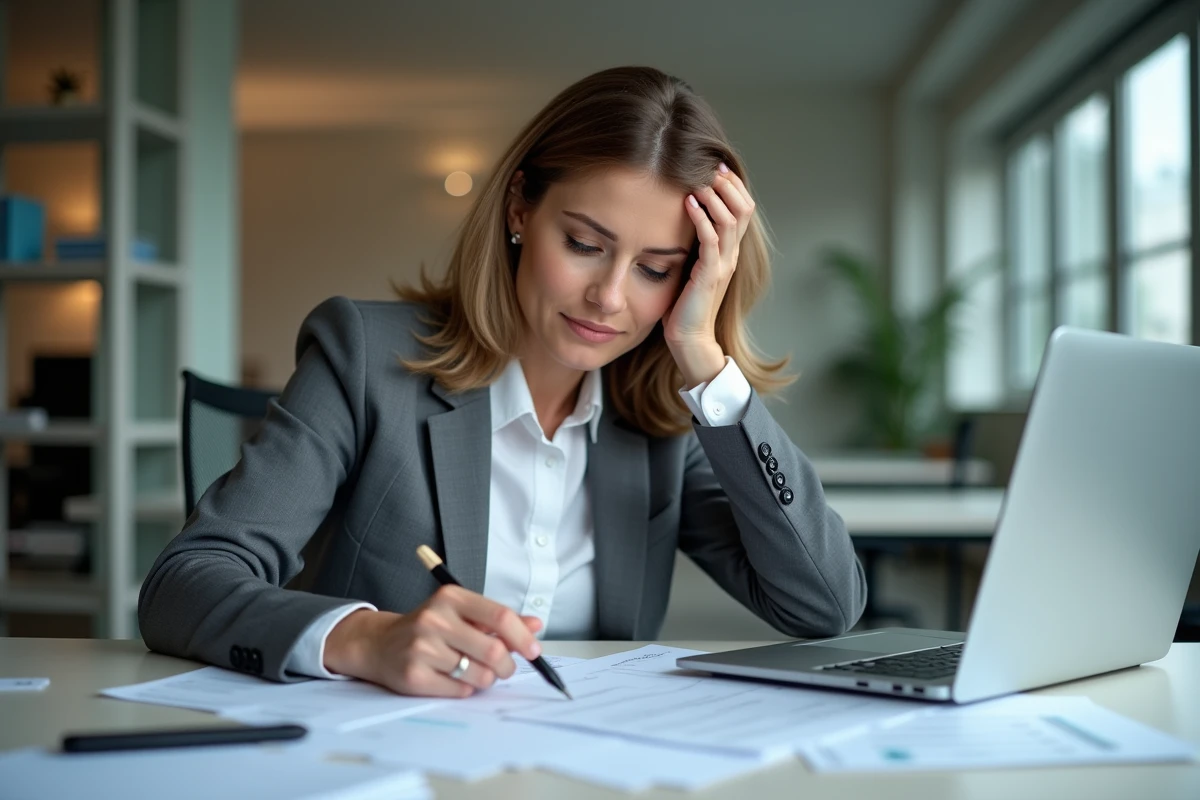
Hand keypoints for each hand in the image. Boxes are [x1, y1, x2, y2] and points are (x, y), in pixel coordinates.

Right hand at [323, 586, 543, 696]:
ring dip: (486, 679)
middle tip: (504, 668)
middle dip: (507, 666)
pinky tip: (453, 678)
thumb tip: (535, 625)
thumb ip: (498, 620)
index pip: (499, 616)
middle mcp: (435, 620)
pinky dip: (466, 690)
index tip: (533, 651)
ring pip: (480, 676)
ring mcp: (422, 648)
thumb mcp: (461, 613)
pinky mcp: (414, 676)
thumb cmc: (429, 628)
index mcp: (450, 598)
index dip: (523, 637)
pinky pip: (460, 692)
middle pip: (494, 651)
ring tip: (475, 672)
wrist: (379, 643)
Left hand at [663, 162, 756, 388]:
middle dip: (728, 184)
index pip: (742, 209)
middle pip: (743, 209)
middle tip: (711, 166)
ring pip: (731, 221)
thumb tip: (682, 215)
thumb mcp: (692, 265)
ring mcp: (723, 265)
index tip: (716, 167)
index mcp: (730, 251)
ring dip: (715, 196)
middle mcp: (731, 255)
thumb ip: (695, 243)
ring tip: (700, 179)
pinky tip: (689, 203)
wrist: (689, 338)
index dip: (733, 186)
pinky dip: (701, 219)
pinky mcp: (710, 275)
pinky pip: (711, 241)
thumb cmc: (685, 303)